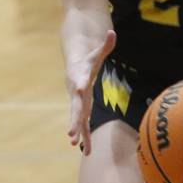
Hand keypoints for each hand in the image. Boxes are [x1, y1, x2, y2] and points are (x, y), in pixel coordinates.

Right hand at [66, 30, 116, 154]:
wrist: (75, 68)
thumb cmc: (88, 61)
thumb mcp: (97, 53)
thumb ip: (106, 44)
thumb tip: (112, 31)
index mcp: (80, 79)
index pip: (80, 82)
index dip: (80, 85)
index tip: (80, 89)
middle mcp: (77, 94)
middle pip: (75, 108)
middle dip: (73, 120)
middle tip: (70, 132)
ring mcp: (78, 104)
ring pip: (77, 120)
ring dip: (77, 132)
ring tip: (75, 144)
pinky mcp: (82, 110)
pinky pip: (84, 126)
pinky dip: (85, 138)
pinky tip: (87, 152)